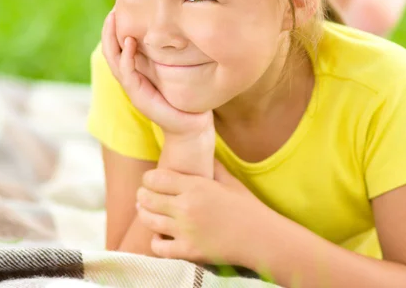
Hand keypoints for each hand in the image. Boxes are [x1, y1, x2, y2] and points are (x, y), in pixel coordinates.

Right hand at [101, 9, 213, 136]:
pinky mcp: (140, 97)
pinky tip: (130, 43)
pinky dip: (127, 58)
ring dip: (112, 40)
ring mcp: (133, 89)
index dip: (115, 30)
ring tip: (112, 20)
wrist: (191, 127)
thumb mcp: (178, 72)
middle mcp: (132, 80)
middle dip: (108, 31)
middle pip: (111, 52)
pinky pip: (128, 74)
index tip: (118, 9)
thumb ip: (172, 56)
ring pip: (114, 61)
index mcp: (138, 73)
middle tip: (111, 10)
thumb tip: (179, 31)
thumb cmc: (187, 99)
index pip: (119, 49)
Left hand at [136, 159, 269, 265]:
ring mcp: (186, 231)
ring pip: (149, 221)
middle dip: (143, 195)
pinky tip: (161, 235)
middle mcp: (187, 207)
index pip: (156, 178)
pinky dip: (155, 240)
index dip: (148, 178)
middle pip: (147, 198)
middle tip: (144, 195)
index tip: (150, 180)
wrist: (262, 238)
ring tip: (146, 211)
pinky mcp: (188, 251)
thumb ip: (211, 166)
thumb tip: (201, 153)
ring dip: (145, 215)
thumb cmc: (247, 207)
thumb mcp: (228, 181)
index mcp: (196, 186)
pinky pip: (158, 246)